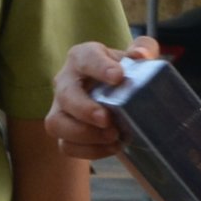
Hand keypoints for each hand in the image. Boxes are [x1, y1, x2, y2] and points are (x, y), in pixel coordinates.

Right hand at [45, 38, 157, 161]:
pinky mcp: (63, 132)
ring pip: (56, 124)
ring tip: (113, 136)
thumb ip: (143, 49)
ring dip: (84, 134)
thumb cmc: (124, 73)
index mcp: (83, 57)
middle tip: (107, 119)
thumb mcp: (136, 57)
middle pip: (65, 94)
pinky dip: (89, 151)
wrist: (116, 98)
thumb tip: (141, 56)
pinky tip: (111, 146)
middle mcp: (66, 82)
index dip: (100, 67)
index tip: (118, 77)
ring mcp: (60, 109)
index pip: (86, 58)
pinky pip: (66, 146)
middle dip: (84, 109)